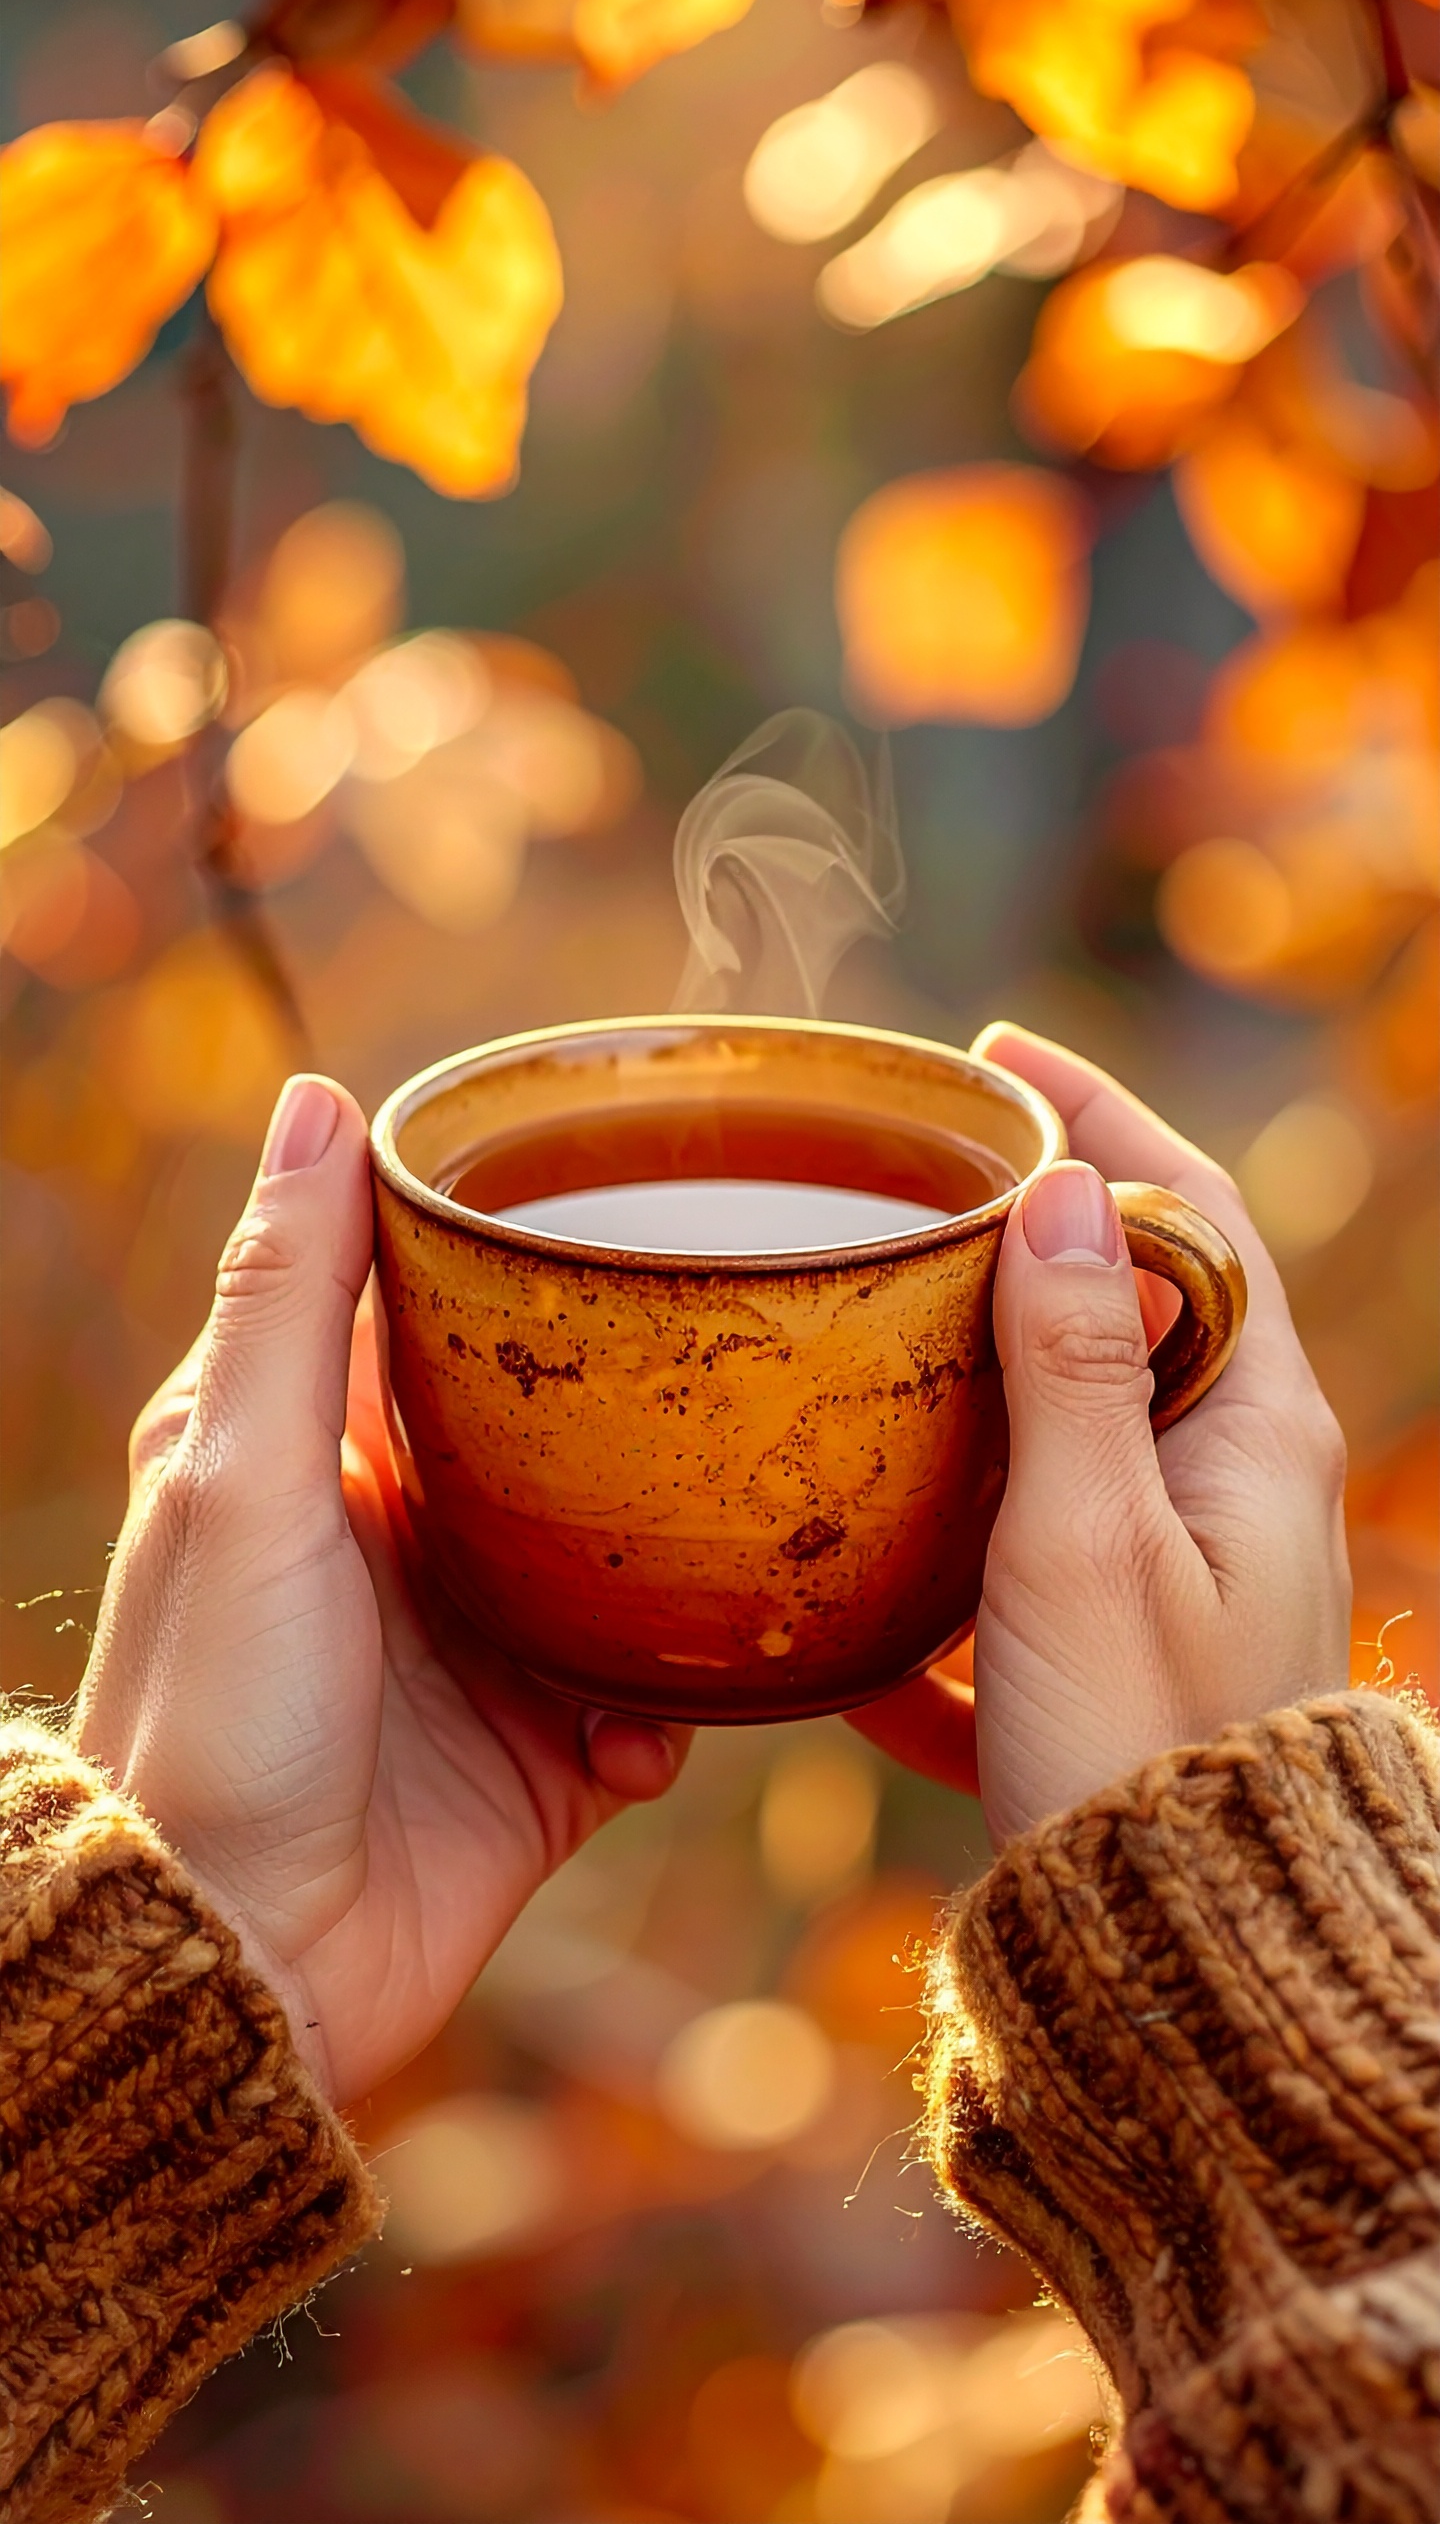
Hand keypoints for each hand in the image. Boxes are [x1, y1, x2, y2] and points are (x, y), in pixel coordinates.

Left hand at [74, 1076, 687, 2107]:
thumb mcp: (245, 1479)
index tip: (624, 1178)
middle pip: (563, 1427)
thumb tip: (319, 1094)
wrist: (248, 1970)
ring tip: (748, 1541)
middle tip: (753, 1351)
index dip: (510, 1241)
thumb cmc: (215, 1714)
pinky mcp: (544, 1759)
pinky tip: (648, 1724)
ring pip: (634, 1563)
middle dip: (650, 1403)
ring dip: (689, 1566)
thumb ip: (288, 1298)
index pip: (426, 1304)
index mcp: (324, 1452)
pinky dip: (670, 1710)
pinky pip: (654, 1705)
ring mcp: (485, 1650)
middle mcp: (412, 1536)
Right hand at [851, 1024, 1350, 1843]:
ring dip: (973, 1374)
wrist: (1165, 1974)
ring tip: (859, 1327)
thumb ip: (1074, 1364)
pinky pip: (1008, 1561)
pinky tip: (837, 1578)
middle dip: (1029, 1231)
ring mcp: (1166, 1573)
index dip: (1104, 1121)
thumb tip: (1065, 1186)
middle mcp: (1228, 1489)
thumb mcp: (1084, 1541)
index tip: (999, 1059)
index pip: (1195, 1215)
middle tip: (912, 1175)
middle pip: (1131, 1310)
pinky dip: (934, 1545)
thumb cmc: (1132, 1751)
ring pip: (1061, 1431)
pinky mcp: (1100, 1658)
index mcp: (1255, 1434)